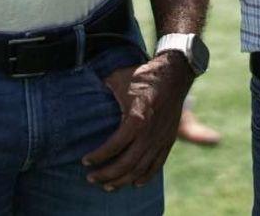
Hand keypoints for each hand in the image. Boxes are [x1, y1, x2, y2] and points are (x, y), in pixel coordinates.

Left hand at [83, 53, 193, 190]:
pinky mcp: (168, 140)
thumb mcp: (118, 79)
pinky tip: (135, 183)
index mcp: (136, 119)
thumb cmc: (143, 76)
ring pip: (141, 169)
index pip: (114, 146)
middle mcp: (149, 134)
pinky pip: (157, 165)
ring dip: (123, 180)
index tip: (85, 161)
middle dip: (107, 174)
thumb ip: (102, 90)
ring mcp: (160, 139)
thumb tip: (84, 93)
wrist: (174, 74)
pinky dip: (146, 176)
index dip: (98, 157)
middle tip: (91, 178)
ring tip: (108, 185)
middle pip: (126, 164)